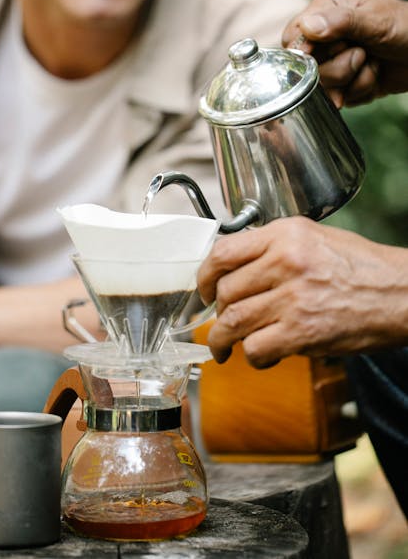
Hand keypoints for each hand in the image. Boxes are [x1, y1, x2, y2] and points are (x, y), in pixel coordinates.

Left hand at [197, 217, 407, 367]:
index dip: (203, 275)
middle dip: (215, 311)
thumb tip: (235, 266)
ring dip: (223, 340)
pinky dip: (252, 356)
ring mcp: (292, 298)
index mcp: (285, 234)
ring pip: (232, 321)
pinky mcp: (302, 332)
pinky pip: (255, 348)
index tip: (202, 288)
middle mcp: (285, 261)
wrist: (402, 295)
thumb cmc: (363, 267)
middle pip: (224, 290)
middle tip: (220, 320)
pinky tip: (262, 354)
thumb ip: (274, 246)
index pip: (223, 252)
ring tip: (224, 347)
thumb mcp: (315, 237)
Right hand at [282, 0, 407, 107]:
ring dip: (353, 80)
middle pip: (306, 68)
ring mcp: (332, 61)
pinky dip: (360, 90)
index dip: (308, 52)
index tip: (335, 50)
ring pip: (322, 86)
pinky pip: (338, 98)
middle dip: (339, 68)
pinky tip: (373, 76)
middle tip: (363, 54)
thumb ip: (341, 22)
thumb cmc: (407, 26)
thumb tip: (307, 26)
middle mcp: (324, 36)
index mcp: (325, 11)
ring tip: (372, 63)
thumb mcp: (376, 20)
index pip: (293, 37)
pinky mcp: (343, 83)